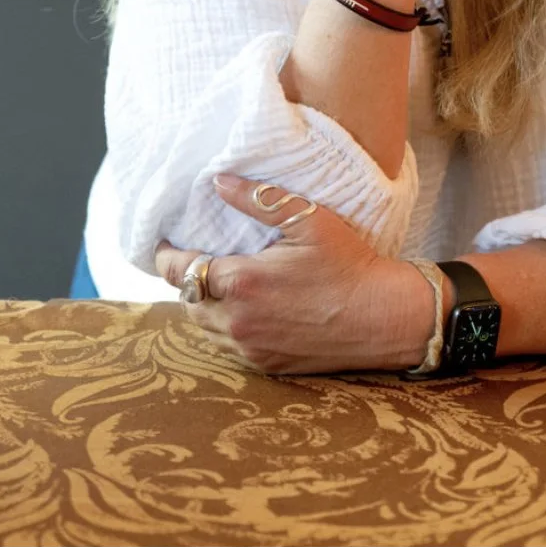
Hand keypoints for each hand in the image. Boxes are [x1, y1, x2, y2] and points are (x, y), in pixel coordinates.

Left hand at [154, 173, 433, 374]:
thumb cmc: (348, 262)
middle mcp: (239, 321)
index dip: (165, 257)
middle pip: (188, 302)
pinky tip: (241, 307)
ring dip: (203, 305)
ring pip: (205, 328)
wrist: (383, 316)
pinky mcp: (267, 365)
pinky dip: (225, 326)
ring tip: (214, 281)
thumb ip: (258, 199)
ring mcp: (252, 348)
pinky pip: (229, 346)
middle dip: (185, 279)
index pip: (181, 272)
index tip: (162, 244)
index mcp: (242, 282)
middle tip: (192, 257)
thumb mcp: (307, 218)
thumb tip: (218, 182)